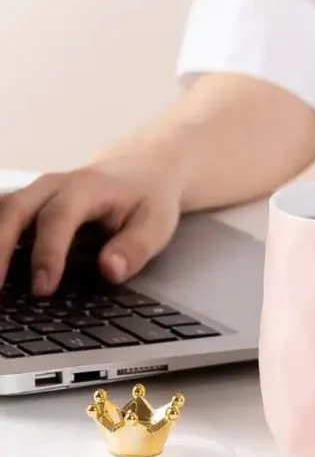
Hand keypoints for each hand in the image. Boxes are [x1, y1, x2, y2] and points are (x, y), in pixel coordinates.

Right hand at [0, 150, 184, 295]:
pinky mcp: (33, 203)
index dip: (48, 253)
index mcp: (88, 188)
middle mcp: (55, 185)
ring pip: (2, 210)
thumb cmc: (150, 199)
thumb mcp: (157, 224)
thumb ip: (135, 248)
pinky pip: (4, 217)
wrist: (144, 169)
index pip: (59, 218)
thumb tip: (110, 271)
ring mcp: (39, 192)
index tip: (43, 287)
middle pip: (14, 210)